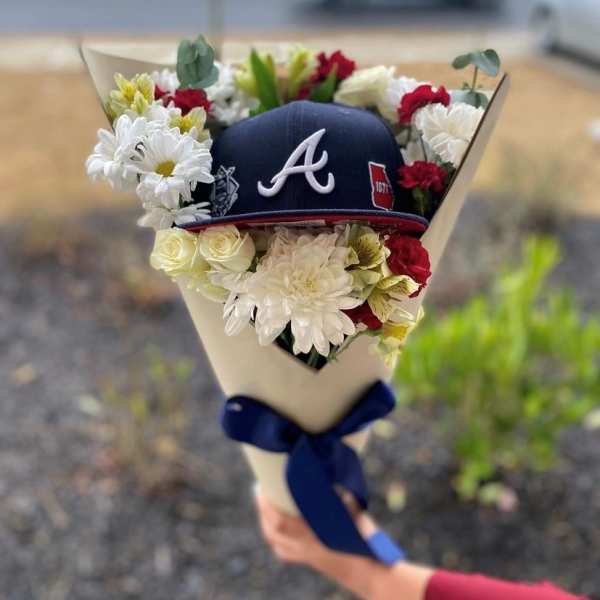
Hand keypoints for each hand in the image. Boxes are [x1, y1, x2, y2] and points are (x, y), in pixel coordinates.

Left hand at [255, 493, 383, 597]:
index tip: (263, 487)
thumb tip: (329, 475)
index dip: (267, 506)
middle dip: (262, 510)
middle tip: (259, 490)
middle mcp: (306, 549)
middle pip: (272, 532)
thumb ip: (340, 498)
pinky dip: (275, 538)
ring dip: (265, 522)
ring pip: (275, 542)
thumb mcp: (355, 515)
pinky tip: (273, 527)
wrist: (372, 576)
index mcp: (315, 536)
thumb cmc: (368, 542)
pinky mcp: (308, 561)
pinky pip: (283, 551)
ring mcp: (306, 557)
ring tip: (263, 504)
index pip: (280, 523)